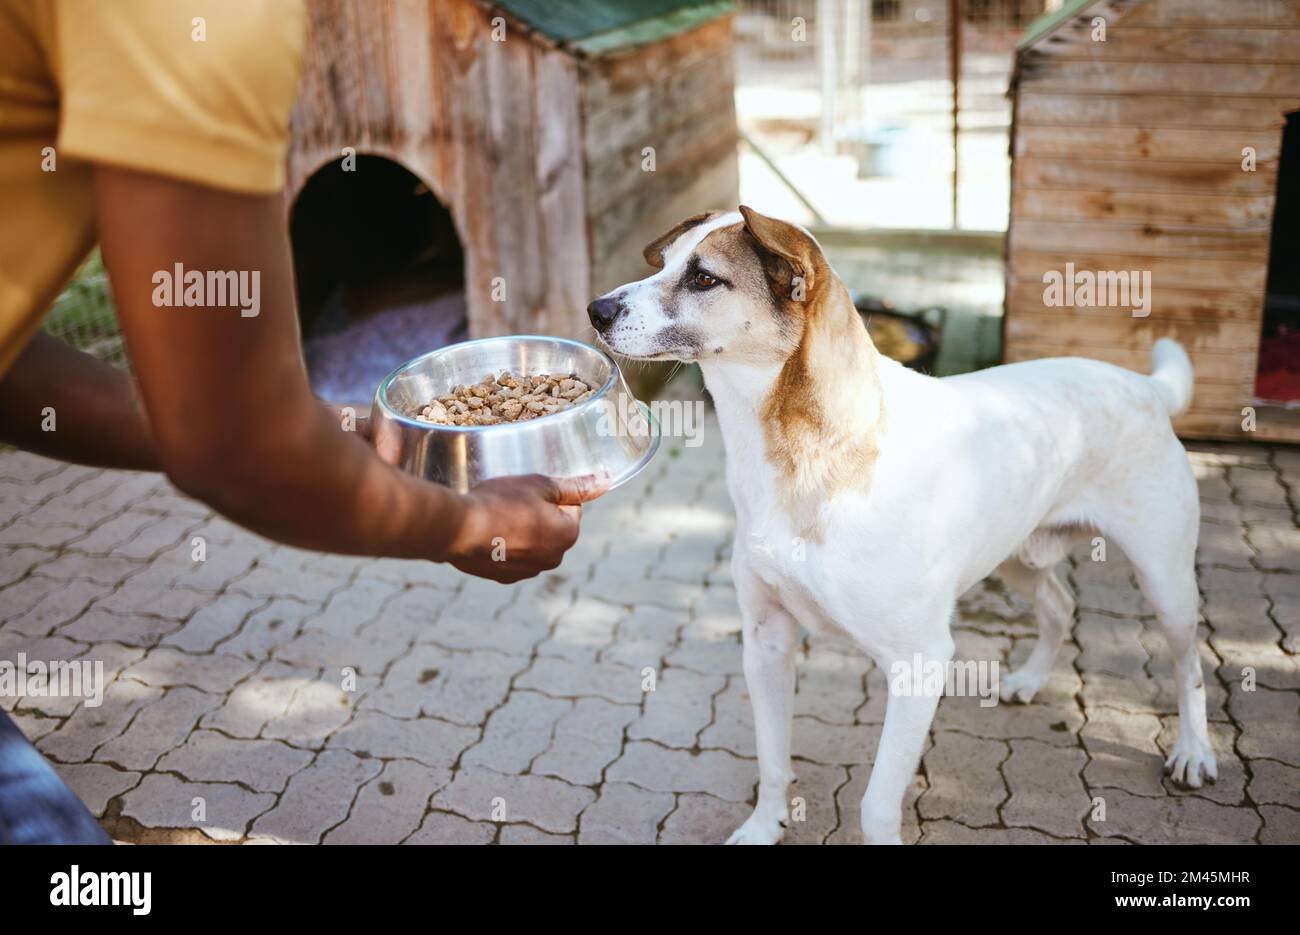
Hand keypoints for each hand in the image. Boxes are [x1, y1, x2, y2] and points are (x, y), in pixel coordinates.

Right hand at [446, 474, 606, 582]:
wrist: (459, 529)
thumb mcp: (540, 484)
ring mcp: (528, 572)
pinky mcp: (504, 578)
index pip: (571, 508)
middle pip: (552, 528)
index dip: (550, 495)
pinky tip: (487, 534)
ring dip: (521, 531)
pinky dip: (503, 547)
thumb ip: (575, 486)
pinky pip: (511, 557)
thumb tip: (605, 481)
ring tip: (497, 517)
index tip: (530, 492)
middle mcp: (553, 560)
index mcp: (568, 535)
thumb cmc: (501, 501)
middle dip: (537, 515)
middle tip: (512, 502)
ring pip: (531, 543)